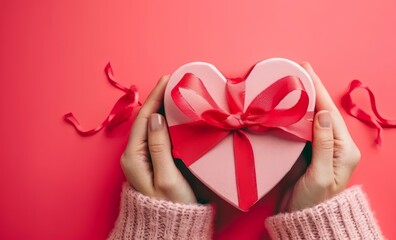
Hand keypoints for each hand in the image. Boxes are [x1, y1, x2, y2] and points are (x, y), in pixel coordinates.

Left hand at [120, 75, 195, 203]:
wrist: (170, 227)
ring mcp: (141, 158)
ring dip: (162, 108)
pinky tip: (175, 114)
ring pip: (151, 126)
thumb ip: (160, 145)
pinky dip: (166, 120)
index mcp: (133, 156)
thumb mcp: (166, 176)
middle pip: (145, 119)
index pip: (144, 118)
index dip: (155, 96)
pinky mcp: (151, 161)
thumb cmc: (171, 205)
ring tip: (175, 92)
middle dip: (158, 98)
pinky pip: (156, 134)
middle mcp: (133, 155)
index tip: (167, 78)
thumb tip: (157, 117)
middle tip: (174, 81)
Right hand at [285, 63, 360, 211]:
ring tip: (295, 81)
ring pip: (315, 117)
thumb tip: (324, 113)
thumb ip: (323, 144)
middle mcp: (337, 146)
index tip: (307, 70)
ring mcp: (324, 149)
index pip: (331, 113)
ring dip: (305, 99)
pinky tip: (291, 104)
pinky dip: (298, 114)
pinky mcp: (310, 152)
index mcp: (345, 150)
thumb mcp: (320, 174)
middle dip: (313, 90)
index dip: (319, 90)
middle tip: (299, 69)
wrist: (304, 220)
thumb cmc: (314, 202)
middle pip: (325, 111)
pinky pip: (305, 128)